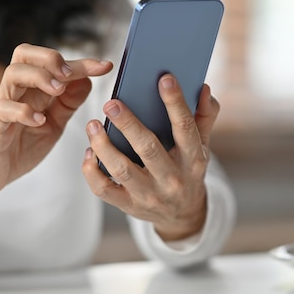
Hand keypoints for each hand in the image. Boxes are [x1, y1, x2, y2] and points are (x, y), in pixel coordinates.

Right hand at [0, 43, 112, 210]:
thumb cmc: (22, 144)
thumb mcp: (54, 124)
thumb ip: (69, 103)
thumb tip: (88, 80)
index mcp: (34, 89)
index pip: (54, 64)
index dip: (81, 63)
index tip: (105, 66)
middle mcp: (18, 91)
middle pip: (24, 53)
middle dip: (50, 57)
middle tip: (70, 73)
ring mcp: (4, 106)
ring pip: (12, 73)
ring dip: (39, 77)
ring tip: (58, 91)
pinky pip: (4, 109)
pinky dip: (23, 111)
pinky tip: (39, 120)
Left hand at [82, 74, 220, 240]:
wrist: (182, 215)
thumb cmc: (188, 170)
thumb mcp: (203, 146)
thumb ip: (204, 116)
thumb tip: (203, 88)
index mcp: (193, 160)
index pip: (185, 128)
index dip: (176, 103)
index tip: (164, 78)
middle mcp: (172, 179)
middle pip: (148, 149)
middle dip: (128, 124)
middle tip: (111, 103)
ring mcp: (149, 194)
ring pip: (122, 169)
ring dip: (104, 145)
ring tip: (92, 124)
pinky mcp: (128, 205)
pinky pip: (104, 189)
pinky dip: (92, 171)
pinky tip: (88, 151)